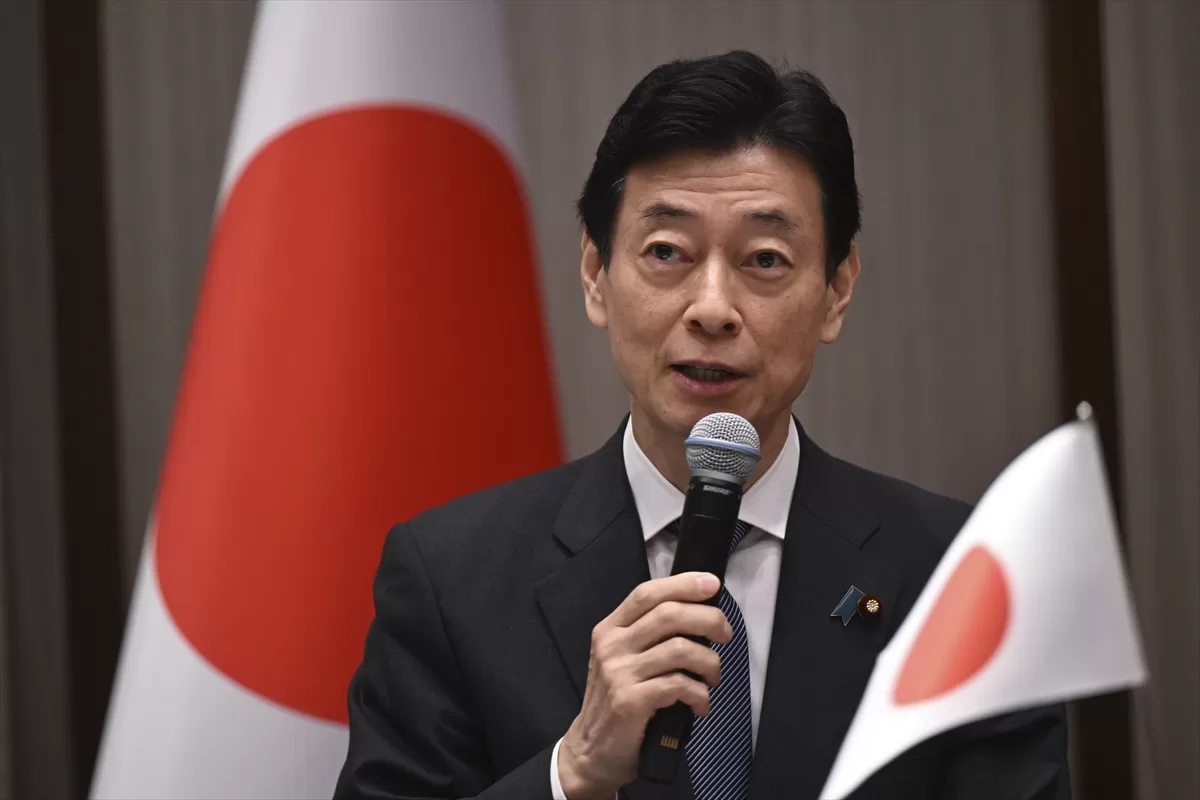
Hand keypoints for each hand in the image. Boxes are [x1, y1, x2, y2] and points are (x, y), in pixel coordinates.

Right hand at [557, 572, 730, 798]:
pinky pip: (679, 685)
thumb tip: (699, 615)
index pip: (647, 593)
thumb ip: (649, 636)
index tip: (712, 584)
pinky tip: (700, 704)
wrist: (591, 752)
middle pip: (669, 614)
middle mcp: (611, 646)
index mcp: (610, 629)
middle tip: (725, 635)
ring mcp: (618, 673)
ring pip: (680, 649)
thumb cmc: (617, 703)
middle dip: (708, 619)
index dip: (683, 584)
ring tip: (713, 677)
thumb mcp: (622, 660)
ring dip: (709, 662)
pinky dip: (700, 694)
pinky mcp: (630, 701)